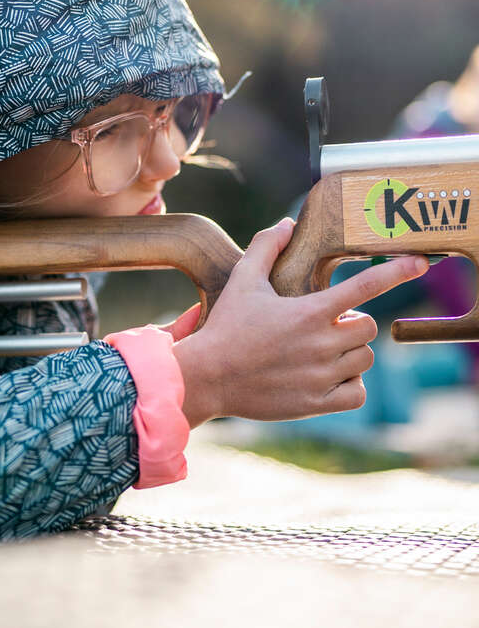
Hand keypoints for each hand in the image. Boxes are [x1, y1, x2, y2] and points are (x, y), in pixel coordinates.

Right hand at [173, 218, 428, 428]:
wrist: (207, 376)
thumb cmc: (226, 327)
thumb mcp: (242, 281)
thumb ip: (265, 248)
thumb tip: (285, 224)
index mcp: (309, 311)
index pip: (365, 286)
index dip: (396, 272)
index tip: (420, 263)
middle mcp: (321, 343)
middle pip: (368, 327)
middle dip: (353, 323)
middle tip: (327, 326)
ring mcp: (321, 375)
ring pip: (365, 359)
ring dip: (352, 353)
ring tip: (323, 352)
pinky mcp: (316, 403)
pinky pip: (358, 393)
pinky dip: (351, 386)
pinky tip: (329, 378)